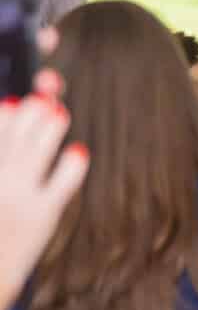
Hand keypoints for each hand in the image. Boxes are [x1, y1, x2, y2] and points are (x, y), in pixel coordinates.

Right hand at [0, 71, 88, 309]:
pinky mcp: (42, 217)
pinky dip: (70, 167)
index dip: (4, 113)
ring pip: (34, 153)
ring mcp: (16, 198)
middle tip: (44, 93)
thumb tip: (14, 115)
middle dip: (29, 112)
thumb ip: (6, 156)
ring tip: (58, 111)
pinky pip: (60, 185)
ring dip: (48, 129)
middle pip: (13, 138)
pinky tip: (78, 151)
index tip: (12, 99)